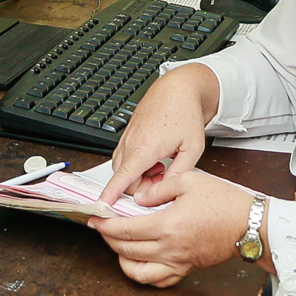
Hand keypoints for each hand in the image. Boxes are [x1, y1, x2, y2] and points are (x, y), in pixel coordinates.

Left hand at [89, 169, 258, 287]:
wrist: (250, 224)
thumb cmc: (225, 203)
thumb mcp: (190, 181)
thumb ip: (160, 188)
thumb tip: (140, 198)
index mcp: (167, 226)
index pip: (125, 229)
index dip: (106, 223)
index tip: (96, 218)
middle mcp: (169, 249)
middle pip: (126, 249)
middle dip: (108, 237)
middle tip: (102, 227)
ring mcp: (177, 262)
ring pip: (138, 271)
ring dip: (121, 259)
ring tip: (117, 245)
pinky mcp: (186, 269)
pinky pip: (158, 281)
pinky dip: (143, 275)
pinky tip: (139, 263)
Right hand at [101, 64, 212, 206]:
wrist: (177, 89)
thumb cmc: (185, 114)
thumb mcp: (192, 148)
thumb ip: (179, 173)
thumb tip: (165, 190)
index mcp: (145, 148)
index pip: (123, 177)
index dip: (111, 194)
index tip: (103, 206)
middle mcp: (131, 143)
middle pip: (125, 180)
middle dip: (141, 187)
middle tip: (163, 179)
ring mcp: (127, 138)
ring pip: (123, 169)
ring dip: (139, 176)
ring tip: (161, 167)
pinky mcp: (127, 136)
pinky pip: (124, 159)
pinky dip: (136, 166)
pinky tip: (155, 159)